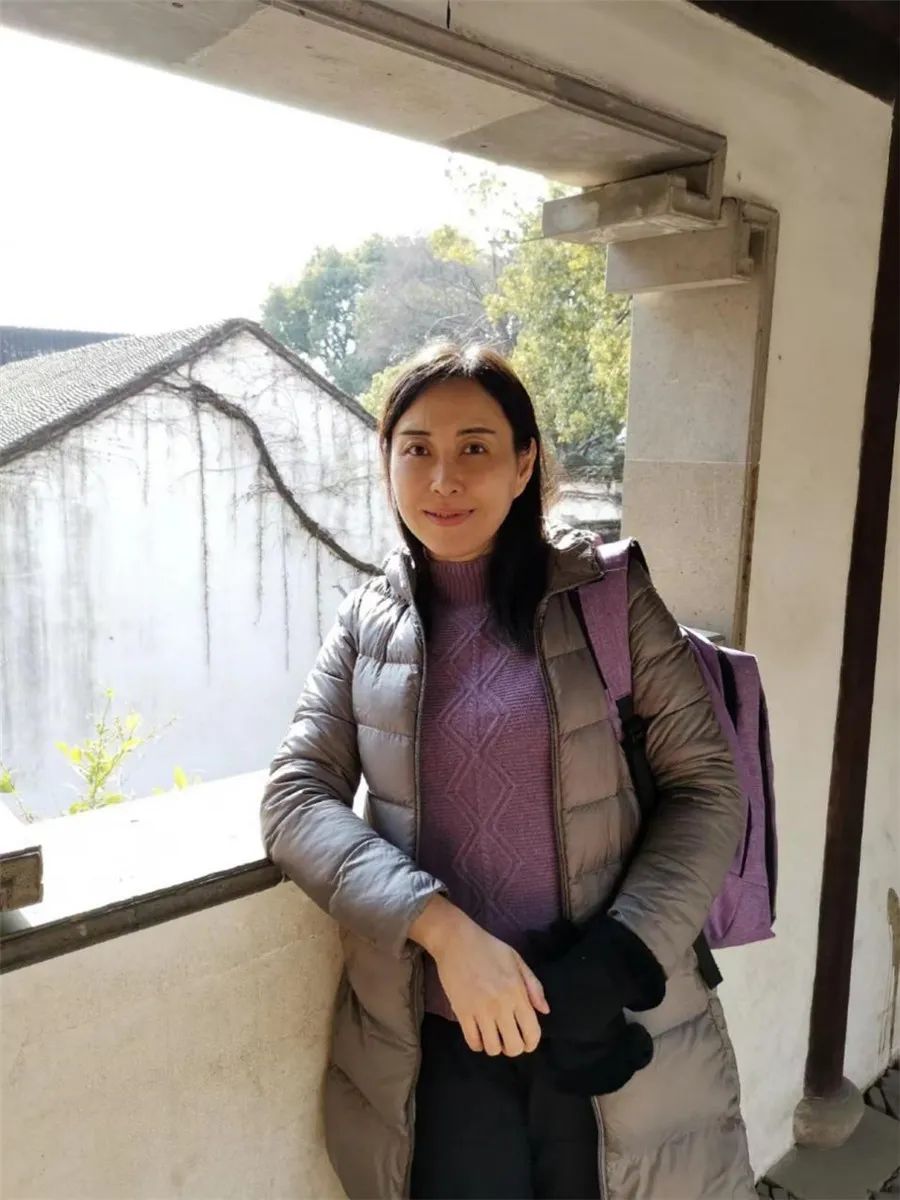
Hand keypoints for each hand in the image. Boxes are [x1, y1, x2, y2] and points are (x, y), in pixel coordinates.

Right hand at [409, 897, 549, 1055]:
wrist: (457, 940)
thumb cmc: (489, 948)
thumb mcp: (517, 961)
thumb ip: (534, 986)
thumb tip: (545, 1010)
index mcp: (517, 993)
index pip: (531, 1032)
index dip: (532, 1043)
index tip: (527, 1041)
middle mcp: (501, 1006)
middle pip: (513, 1047)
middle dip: (514, 1048)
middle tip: (509, 1038)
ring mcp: (480, 1011)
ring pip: (492, 1048)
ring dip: (495, 1046)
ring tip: (494, 1036)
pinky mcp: (462, 1013)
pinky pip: (472, 1042)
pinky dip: (478, 1044)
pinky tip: (480, 1034)